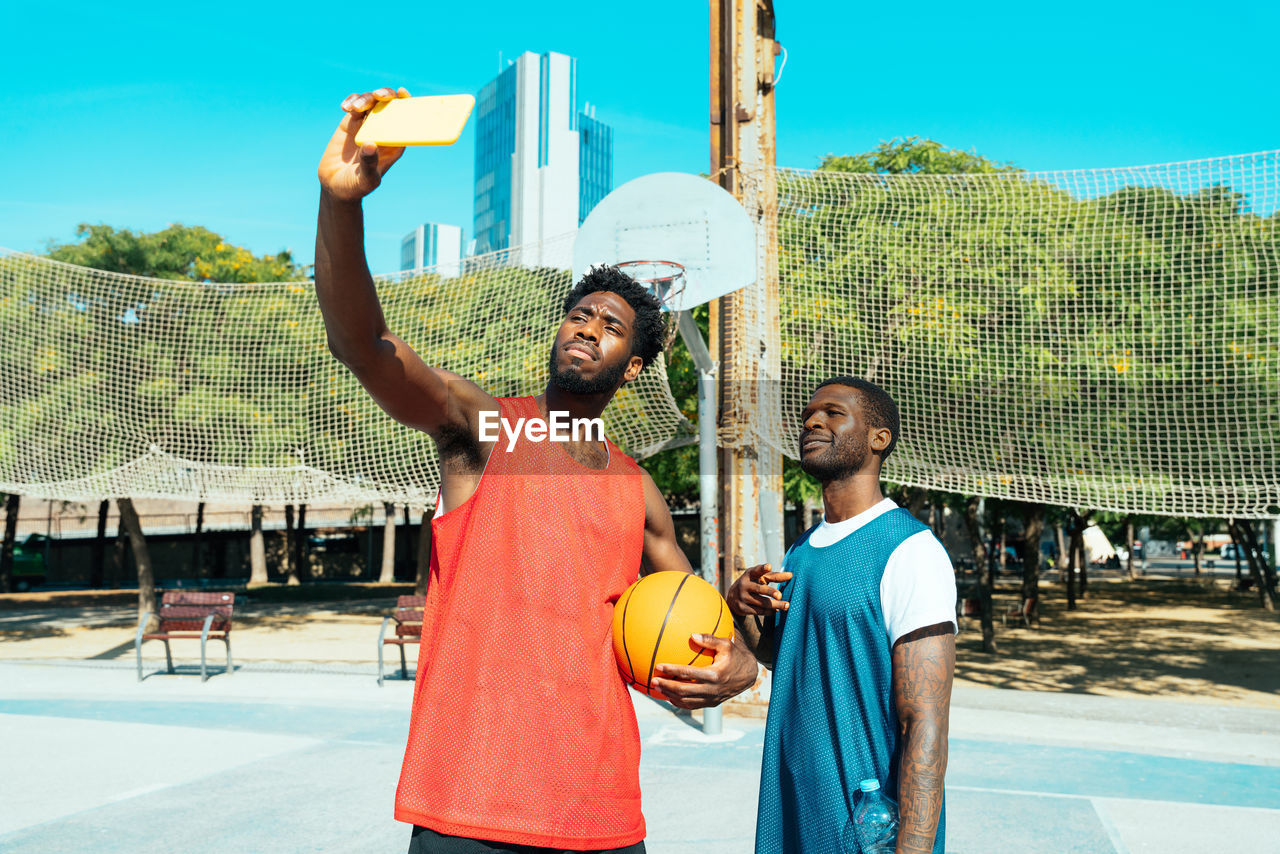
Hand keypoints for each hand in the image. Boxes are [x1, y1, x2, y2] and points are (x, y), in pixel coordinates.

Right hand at [317, 86, 410, 201]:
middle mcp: (384, 131)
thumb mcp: (365, 179)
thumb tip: (371, 144)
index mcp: (395, 144)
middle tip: (377, 96)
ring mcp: (367, 125)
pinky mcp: (351, 122)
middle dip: (386, 95)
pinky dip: (351, 101)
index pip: (406, 120)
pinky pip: (355, 104)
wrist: (334, 185)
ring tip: (352, 109)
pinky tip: (345, 108)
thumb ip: (369, 163)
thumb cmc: (356, 186)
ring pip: (371, 101)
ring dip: (365, 99)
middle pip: (390, 105)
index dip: (407, 104)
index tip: (402, 92)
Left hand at [649, 633, 758, 709]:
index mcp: (715, 674)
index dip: (672, 670)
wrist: (749, 674)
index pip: (688, 673)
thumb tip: (692, 635)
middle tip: (653, 681)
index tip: (659, 666)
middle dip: (667, 686)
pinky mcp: (712, 704)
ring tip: (656, 689)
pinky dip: (679, 702)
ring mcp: (712, 699)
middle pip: (684, 690)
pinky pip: (692, 705)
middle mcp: (713, 689)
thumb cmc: (736, 655)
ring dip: (670, 695)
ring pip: (687, 701)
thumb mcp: (726, 643)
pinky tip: (669, 696)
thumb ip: (710, 639)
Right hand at [726, 562, 791, 617]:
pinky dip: (769, 611)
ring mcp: (742, 597)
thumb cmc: (752, 584)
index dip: (762, 569)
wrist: (732, 598)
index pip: (756, 571)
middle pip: (760, 589)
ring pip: (761, 602)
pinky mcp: (742, 608)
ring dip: (775, 605)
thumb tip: (791, 575)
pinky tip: (776, 610)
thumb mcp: (759, 578)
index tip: (769, 566)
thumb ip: (774, 576)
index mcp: (749, 575)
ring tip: (786, 605)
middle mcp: (744, 585)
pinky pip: (759, 611)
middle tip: (780, 595)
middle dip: (770, 592)